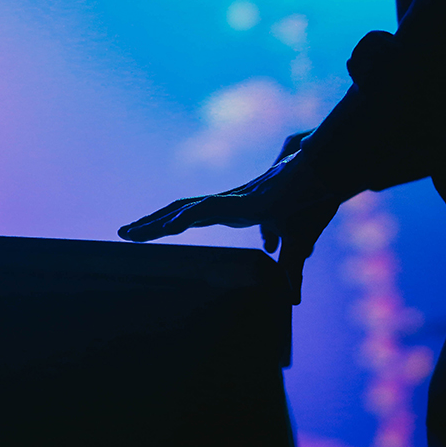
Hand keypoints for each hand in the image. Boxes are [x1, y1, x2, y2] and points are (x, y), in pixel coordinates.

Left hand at [118, 148, 338, 303]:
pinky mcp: (238, 202)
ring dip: (155, 222)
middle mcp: (225, 204)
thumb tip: (276, 265)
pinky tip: (167, 228)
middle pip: (177, 212)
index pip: (192, 217)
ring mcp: (229, 201)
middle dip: (150, 223)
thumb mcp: (294, 241)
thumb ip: (285, 259)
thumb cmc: (307, 203)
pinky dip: (182, 218)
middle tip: (124, 233)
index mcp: (233, 210)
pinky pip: (202, 210)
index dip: (169, 223)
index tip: (149, 231)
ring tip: (128, 233)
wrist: (322, 181)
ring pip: (181, 209)